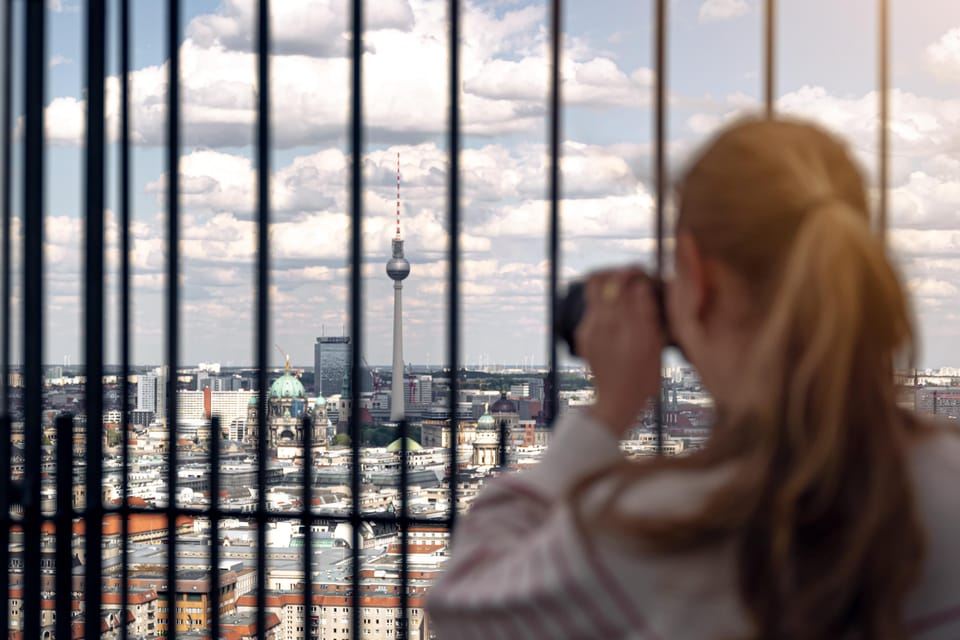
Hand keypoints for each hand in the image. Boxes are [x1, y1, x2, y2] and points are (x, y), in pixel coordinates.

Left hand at [575, 268, 664, 436]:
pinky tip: (617, 308)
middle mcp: (608, 327)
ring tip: (624, 284)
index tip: (644, 272)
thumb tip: (641, 286)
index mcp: (632, 330)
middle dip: (621, 272)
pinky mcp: (582, 334)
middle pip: (606, 280)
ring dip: (609, 280)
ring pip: (594, 287)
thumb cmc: (644, 377)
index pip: (628, 285)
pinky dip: (605, 299)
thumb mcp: (655, 348)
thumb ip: (648, 315)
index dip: (635, 272)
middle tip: (634, 274)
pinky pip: (592, 305)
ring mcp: (591, 330)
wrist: (616, 402)